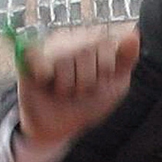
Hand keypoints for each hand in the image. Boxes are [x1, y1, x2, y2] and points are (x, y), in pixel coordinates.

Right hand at [15, 28, 141, 153]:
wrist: (62, 129)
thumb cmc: (89, 105)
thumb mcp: (116, 85)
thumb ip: (126, 59)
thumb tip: (134, 33)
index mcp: (91, 42)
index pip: (104, 41)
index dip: (105, 68)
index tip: (100, 81)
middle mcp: (70, 40)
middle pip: (86, 48)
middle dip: (87, 79)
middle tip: (80, 90)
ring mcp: (48, 48)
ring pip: (64, 57)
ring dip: (67, 84)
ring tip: (63, 91)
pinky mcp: (27, 59)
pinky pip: (37, 56)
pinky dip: (44, 74)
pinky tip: (46, 82)